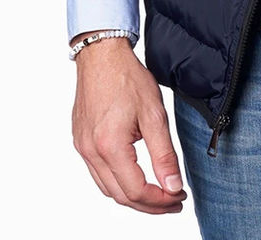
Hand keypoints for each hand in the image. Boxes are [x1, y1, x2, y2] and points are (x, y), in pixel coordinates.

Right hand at [71, 34, 187, 213]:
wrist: (102, 55)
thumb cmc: (127, 78)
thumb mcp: (155, 114)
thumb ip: (164, 154)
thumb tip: (173, 185)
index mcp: (109, 146)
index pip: (136, 191)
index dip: (160, 201)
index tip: (179, 197)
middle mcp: (91, 152)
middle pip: (121, 196)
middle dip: (149, 204)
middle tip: (174, 200)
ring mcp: (82, 148)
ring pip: (108, 188)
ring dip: (133, 197)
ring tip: (159, 193)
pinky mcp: (81, 141)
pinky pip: (98, 174)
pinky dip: (118, 182)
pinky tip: (135, 177)